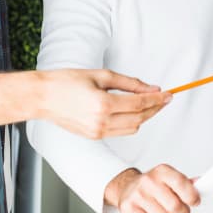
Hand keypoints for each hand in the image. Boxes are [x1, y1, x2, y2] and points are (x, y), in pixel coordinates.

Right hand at [39, 69, 170, 138]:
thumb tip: (152, 88)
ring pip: (133, 128)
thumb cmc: (68, 81)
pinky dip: (132, 123)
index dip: (158, 99)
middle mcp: (101, 122)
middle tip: (165, 99)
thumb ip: (129, 83)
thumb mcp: (101, 75)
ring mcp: (97, 132)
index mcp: (103, 104)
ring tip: (152, 104)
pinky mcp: (94, 137)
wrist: (42, 97)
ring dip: (145, 117)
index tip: (170, 94)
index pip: (140, 103)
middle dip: (155, 108)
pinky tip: (135, 112)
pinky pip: (121, 132)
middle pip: (140, 118)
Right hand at [106, 165, 199, 212]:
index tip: (195, 202)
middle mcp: (149, 181)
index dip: (191, 196)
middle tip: (182, 212)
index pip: (181, 183)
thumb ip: (185, 183)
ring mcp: (138, 195)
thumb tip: (200, 183)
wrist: (126, 187)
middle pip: (174, 206)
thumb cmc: (152, 185)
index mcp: (162, 171)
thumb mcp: (169, 178)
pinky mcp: (128, 208)